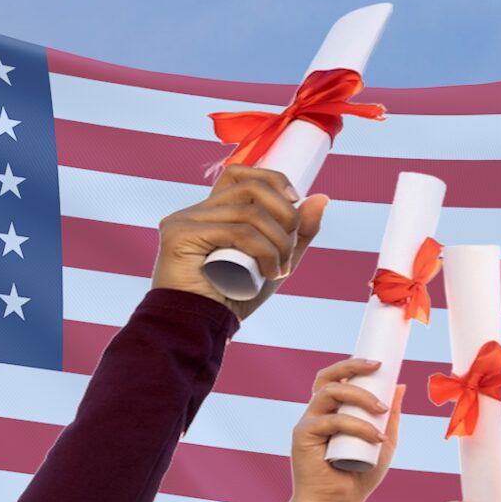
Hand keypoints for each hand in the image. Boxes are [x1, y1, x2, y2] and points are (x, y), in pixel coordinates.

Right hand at [152, 164, 327, 319]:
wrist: (201, 329)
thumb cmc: (232, 298)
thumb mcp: (274, 261)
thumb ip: (296, 234)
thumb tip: (321, 198)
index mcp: (212, 213)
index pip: (240, 173)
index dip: (273, 180)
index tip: (295, 202)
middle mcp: (194, 211)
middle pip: (250, 187)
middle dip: (285, 214)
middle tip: (289, 250)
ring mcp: (183, 220)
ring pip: (249, 211)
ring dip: (277, 241)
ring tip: (278, 269)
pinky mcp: (179, 235)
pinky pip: (237, 232)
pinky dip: (263, 250)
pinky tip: (266, 272)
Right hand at [290, 358, 403, 501]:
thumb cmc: (358, 477)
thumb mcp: (383, 443)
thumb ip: (391, 418)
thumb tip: (400, 386)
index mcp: (332, 411)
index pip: (337, 378)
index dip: (353, 365)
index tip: (380, 364)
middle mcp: (318, 412)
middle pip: (328, 377)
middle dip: (352, 366)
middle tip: (378, 368)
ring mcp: (309, 422)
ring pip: (329, 392)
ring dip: (359, 396)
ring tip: (381, 410)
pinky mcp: (303, 435)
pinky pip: (330, 421)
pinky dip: (356, 426)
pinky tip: (374, 438)